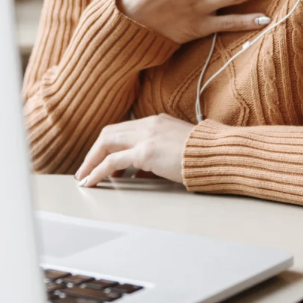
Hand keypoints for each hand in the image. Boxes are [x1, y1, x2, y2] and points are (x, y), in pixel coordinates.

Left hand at [75, 114, 195, 186]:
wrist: (217, 154)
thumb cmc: (204, 155)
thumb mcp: (178, 149)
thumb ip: (158, 155)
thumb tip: (142, 172)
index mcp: (156, 121)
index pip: (123, 129)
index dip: (109, 144)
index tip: (102, 160)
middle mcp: (148, 125)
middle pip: (109, 133)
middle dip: (94, 152)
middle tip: (86, 168)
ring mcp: (146, 137)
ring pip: (106, 144)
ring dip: (91, 161)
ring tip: (84, 177)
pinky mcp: (145, 153)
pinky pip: (112, 162)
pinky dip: (97, 171)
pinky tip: (91, 181)